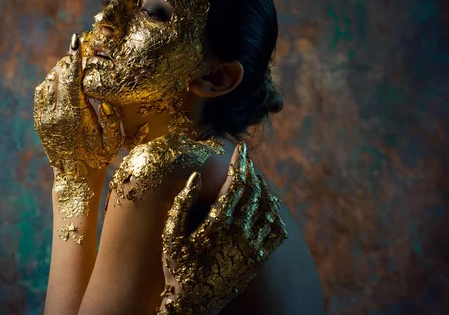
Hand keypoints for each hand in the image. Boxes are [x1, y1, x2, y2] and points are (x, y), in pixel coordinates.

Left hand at [34, 33, 121, 229]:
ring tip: (71, 66)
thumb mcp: (113, 141)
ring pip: (48, 82)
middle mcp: (57, 114)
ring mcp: (45, 117)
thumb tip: (105, 99)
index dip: (74, 59)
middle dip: (67, 61)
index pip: (72, 79)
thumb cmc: (99, 158)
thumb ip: (111, 118)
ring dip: (59, 72)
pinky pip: (41, 93)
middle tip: (77, 51)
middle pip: (58, 76)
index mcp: (76, 115)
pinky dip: (49, 83)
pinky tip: (60, 82)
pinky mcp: (39, 121)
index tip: (76, 41)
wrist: (75, 177)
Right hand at [158, 142, 286, 313]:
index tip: (242, 148)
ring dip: (264, 188)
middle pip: (254, 191)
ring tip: (256, 177)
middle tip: (247, 158)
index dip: (241, 163)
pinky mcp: (259, 258)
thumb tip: (195, 177)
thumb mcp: (171, 234)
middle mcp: (240, 231)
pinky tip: (269, 206)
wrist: (194, 302)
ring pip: (267, 208)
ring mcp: (252, 245)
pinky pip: (276, 231)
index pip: (237, 183)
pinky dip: (274, 214)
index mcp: (218, 222)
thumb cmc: (178, 267)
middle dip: (252, 170)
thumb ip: (182, 203)